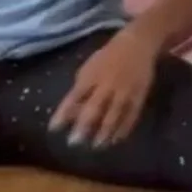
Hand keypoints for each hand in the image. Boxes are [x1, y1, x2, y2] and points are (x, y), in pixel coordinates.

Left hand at [48, 27, 160, 149]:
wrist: (136, 45)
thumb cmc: (107, 58)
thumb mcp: (88, 69)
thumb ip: (79, 90)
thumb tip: (69, 112)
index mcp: (90, 76)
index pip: (73, 98)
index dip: (63, 113)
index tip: (53, 129)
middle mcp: (106, 85)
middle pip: (93, 109)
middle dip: (83, 126)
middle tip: (74, 143)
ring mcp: (123, 92)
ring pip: (112, 116)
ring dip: (103, 133)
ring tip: (96, 146)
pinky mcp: (138, 97)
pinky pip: (130, 117)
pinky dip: (122, 130)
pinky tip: (115, 140)